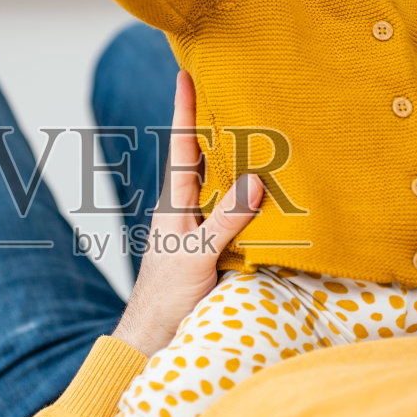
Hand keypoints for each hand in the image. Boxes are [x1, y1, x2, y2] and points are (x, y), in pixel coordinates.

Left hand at [112, 71, 263, 355]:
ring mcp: (197, 230)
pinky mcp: (211, 250)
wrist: (151, 342)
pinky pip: (231, 211)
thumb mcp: (196, 256)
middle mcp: (185, 211)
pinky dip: (246, 195)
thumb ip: (225, 220)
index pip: (184, 147)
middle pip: (203, 158)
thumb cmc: (165, 300)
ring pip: (218, 184)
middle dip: (214, 125)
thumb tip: (257, 181)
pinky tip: (265, 191)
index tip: (186, 74)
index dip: (186, 110)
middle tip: (231, 88)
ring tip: (256, 128)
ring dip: (234, 159)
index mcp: (175, 204)